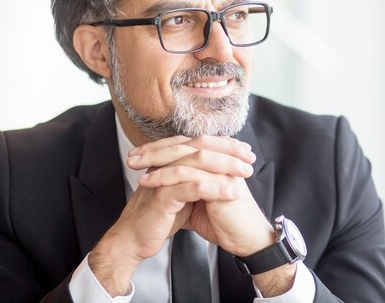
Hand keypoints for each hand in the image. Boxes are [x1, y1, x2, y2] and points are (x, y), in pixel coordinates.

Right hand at [87, 135, 251, 295]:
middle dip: (229, 151)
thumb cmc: (158, 218)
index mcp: (171, 161)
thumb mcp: (183, 194)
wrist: (135, 239)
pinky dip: (215, 188)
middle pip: (201, 147)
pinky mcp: (163, 196)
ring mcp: (163, 177)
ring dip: (225, 166)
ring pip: (197, 162)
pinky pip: (192, 187)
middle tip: (249, 158)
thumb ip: (195, 179)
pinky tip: (232, 192)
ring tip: (245, 173)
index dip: (225, 145)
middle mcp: (166, 164)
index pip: (201, 144)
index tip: (246, 151)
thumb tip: (218, 172)